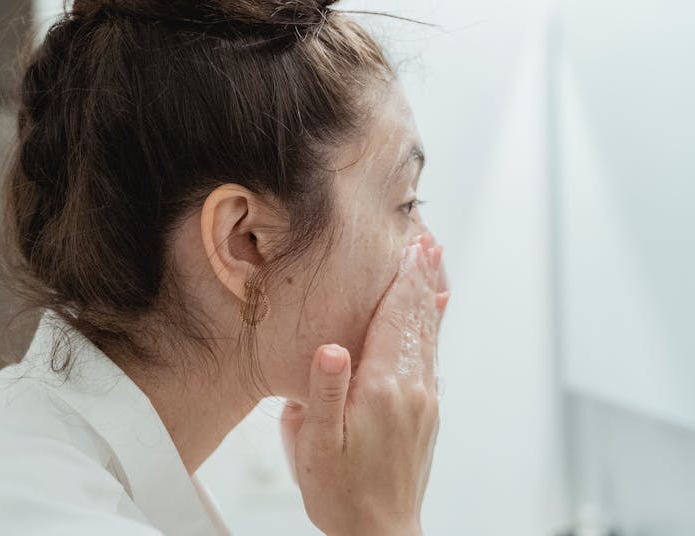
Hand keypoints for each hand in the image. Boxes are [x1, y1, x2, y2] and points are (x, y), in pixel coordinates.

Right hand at [281, 233, 449, 535]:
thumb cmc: (341, 493)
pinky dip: (431, 330)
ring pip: (429, 338)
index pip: (395, 321)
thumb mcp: (315, 444)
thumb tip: (329, 348)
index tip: (412, 248)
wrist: (379, 534)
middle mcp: (411, 390)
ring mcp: (424, 403)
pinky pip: (431, 359)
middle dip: (422, 279)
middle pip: (418, 321)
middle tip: (429, 243)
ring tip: (434, 269)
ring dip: (429, 300)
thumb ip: (323, 392)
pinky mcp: (425, 416)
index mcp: (382, 389)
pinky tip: (430, 322)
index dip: (403, 281)